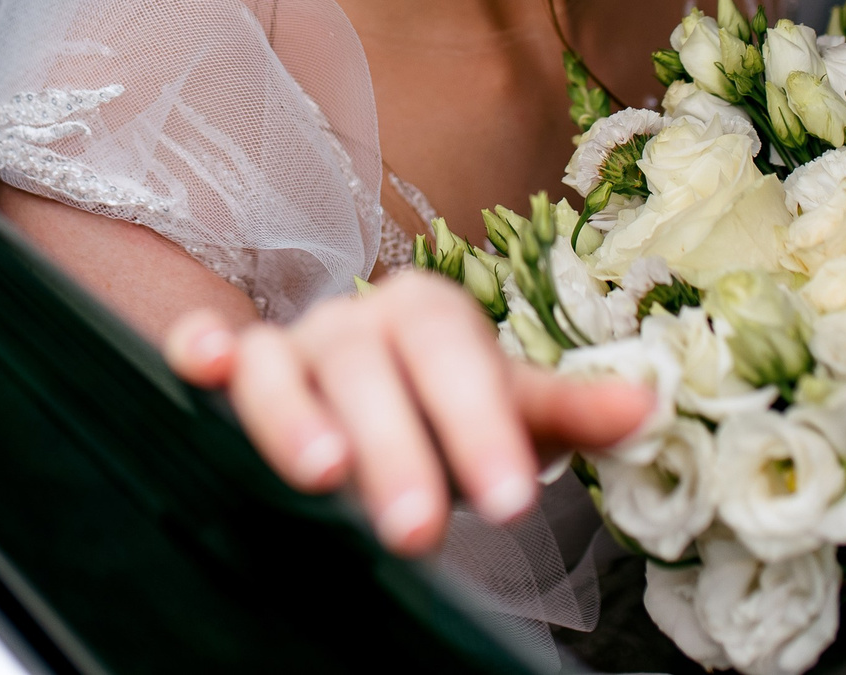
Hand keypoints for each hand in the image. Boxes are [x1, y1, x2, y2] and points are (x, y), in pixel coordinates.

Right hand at [162, 270, 650, 553]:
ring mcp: (289, 343)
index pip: (455, 353)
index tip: (512, 498)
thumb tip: (647, 407)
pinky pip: (205, 345)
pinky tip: (199, 368)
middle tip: (421, 531)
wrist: (385, 404)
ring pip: (280, 364)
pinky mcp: (234, 367)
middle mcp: (355, 320)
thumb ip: (569, 412)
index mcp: (429, 314)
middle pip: (368, 366)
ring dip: (296, 415)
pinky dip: (198, 350)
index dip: (479, 421)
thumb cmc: (450, 413)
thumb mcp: (513, 415)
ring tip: (323, 477)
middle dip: (396, 449)